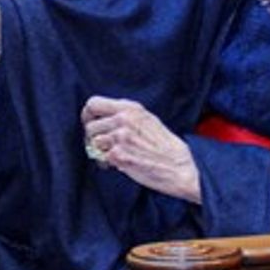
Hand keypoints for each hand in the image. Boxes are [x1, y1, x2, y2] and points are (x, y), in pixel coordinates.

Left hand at [81, 96, 199, 200]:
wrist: (180, 166)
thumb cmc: (165, 145)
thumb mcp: (147, 119)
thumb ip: (125, 115)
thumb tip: (103, 118)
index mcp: (130, 108)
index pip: (93, 103)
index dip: (88, 116)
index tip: (92, 125)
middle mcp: (123, 119)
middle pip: (90, 126)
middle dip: (93, 138)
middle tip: (103, 147)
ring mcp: (120, 137)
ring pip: (93, 143)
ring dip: (100, 151)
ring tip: (113, 156)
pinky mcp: (118, 155)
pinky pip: (100, 158)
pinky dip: (106, 163)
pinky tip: (118, 164)